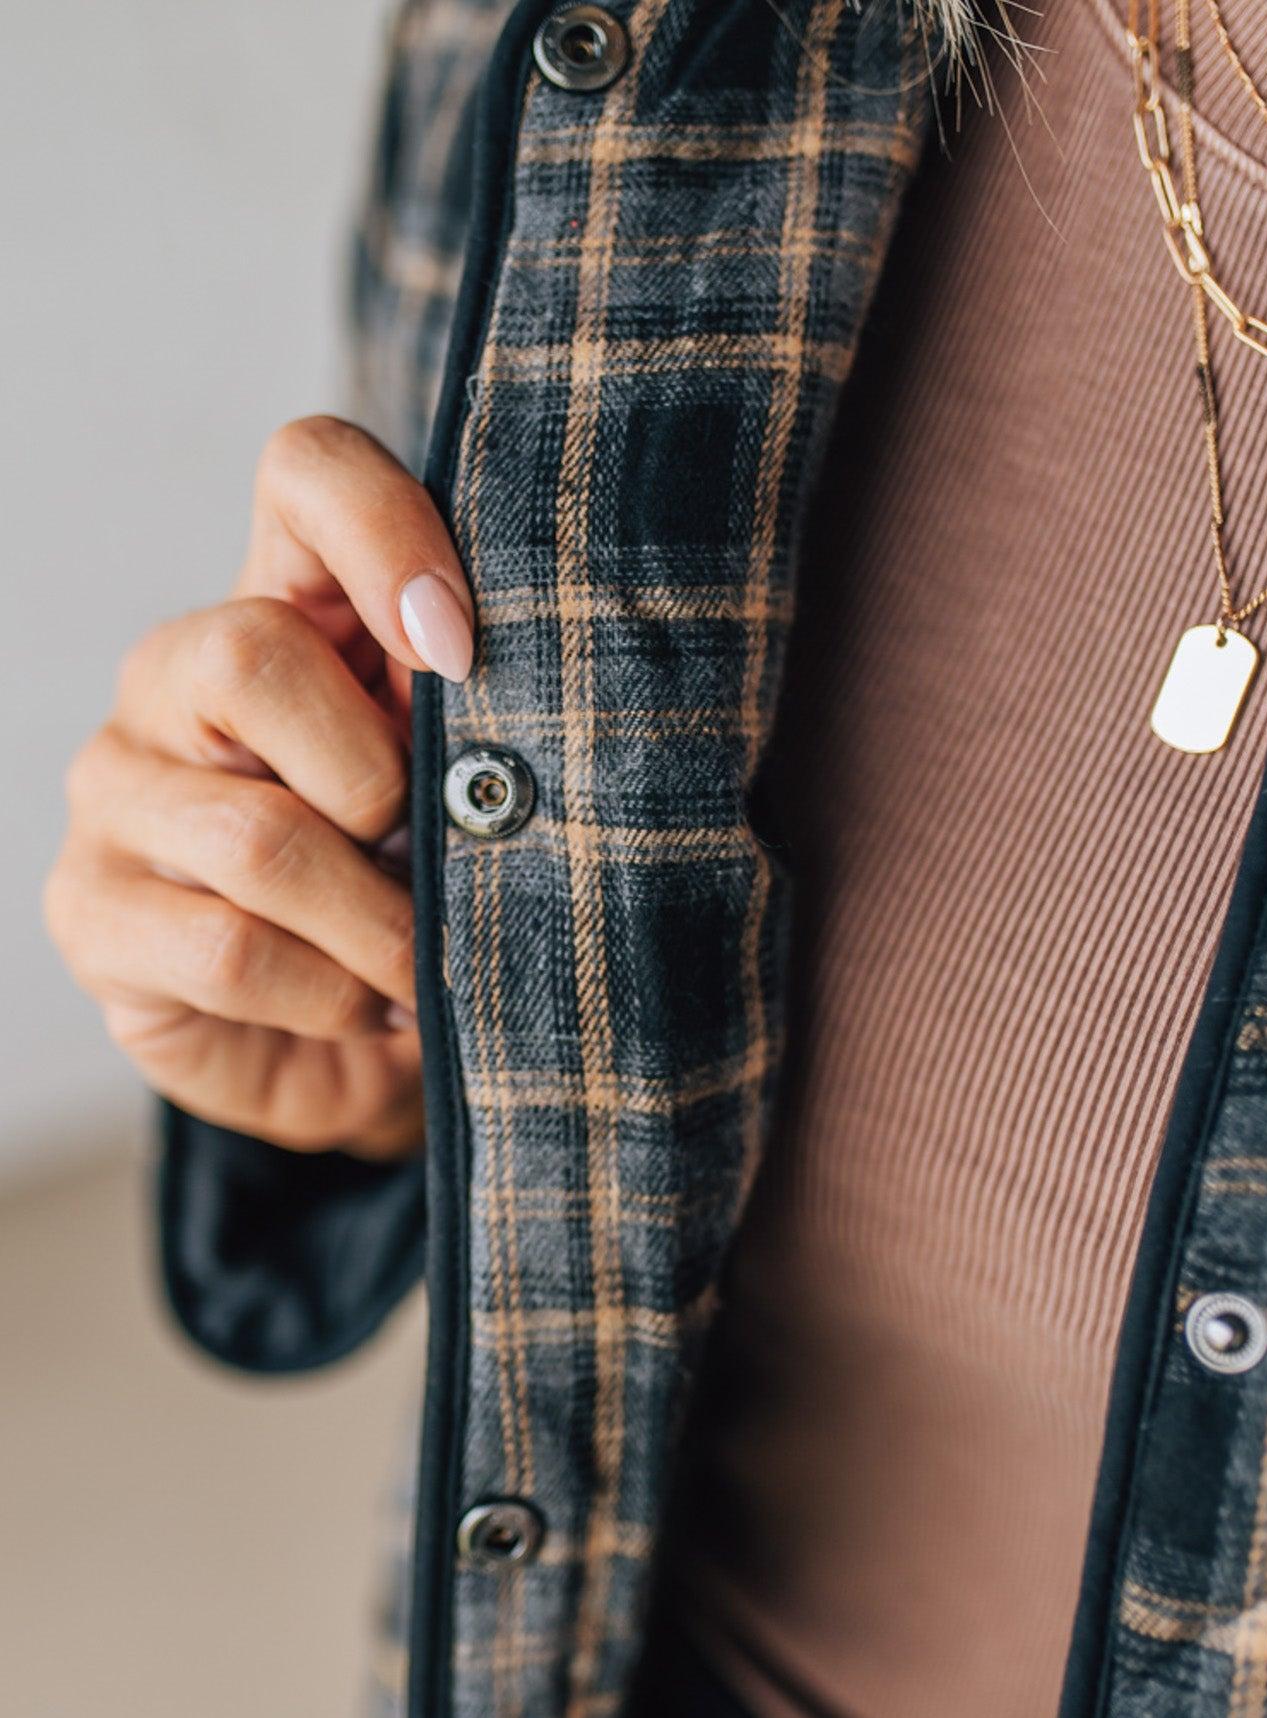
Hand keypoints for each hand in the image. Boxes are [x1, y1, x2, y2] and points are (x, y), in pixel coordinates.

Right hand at [46, 416, 474, 1158]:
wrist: (363, 1049)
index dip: (385, 531)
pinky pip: (231, 949)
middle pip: (247, 654)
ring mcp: (117, 790)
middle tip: (424, 853)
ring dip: (380, 923)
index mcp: (288, 607)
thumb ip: (487, 722)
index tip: (461, 653)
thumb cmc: (426, 892)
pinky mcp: (92, 911)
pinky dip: (336, 993)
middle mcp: (176, 675)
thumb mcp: (471, 789)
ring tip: (425, 962)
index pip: (305, 472)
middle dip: (375, 782)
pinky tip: (372, 1005)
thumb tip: (528, 707)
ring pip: (255, 836)